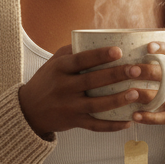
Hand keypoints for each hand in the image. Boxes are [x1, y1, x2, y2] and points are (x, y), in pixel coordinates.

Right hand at [18, 44, 164, 137]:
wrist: (28, 110)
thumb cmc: (47, 81)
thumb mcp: (54, 62)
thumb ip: (73, 51)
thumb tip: (100, 38)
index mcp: (59, 69)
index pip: (81, 60)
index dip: (100, 55)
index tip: (119, 51)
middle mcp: (63, 87)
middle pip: (92, 81)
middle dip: (115, 75)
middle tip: (136, 69)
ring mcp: (69, 107)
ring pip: (96, 104)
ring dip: (117, 100)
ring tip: (135, 93)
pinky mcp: (73, 122)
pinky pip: (95, 125)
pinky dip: (112, 125)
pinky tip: (128, 121)